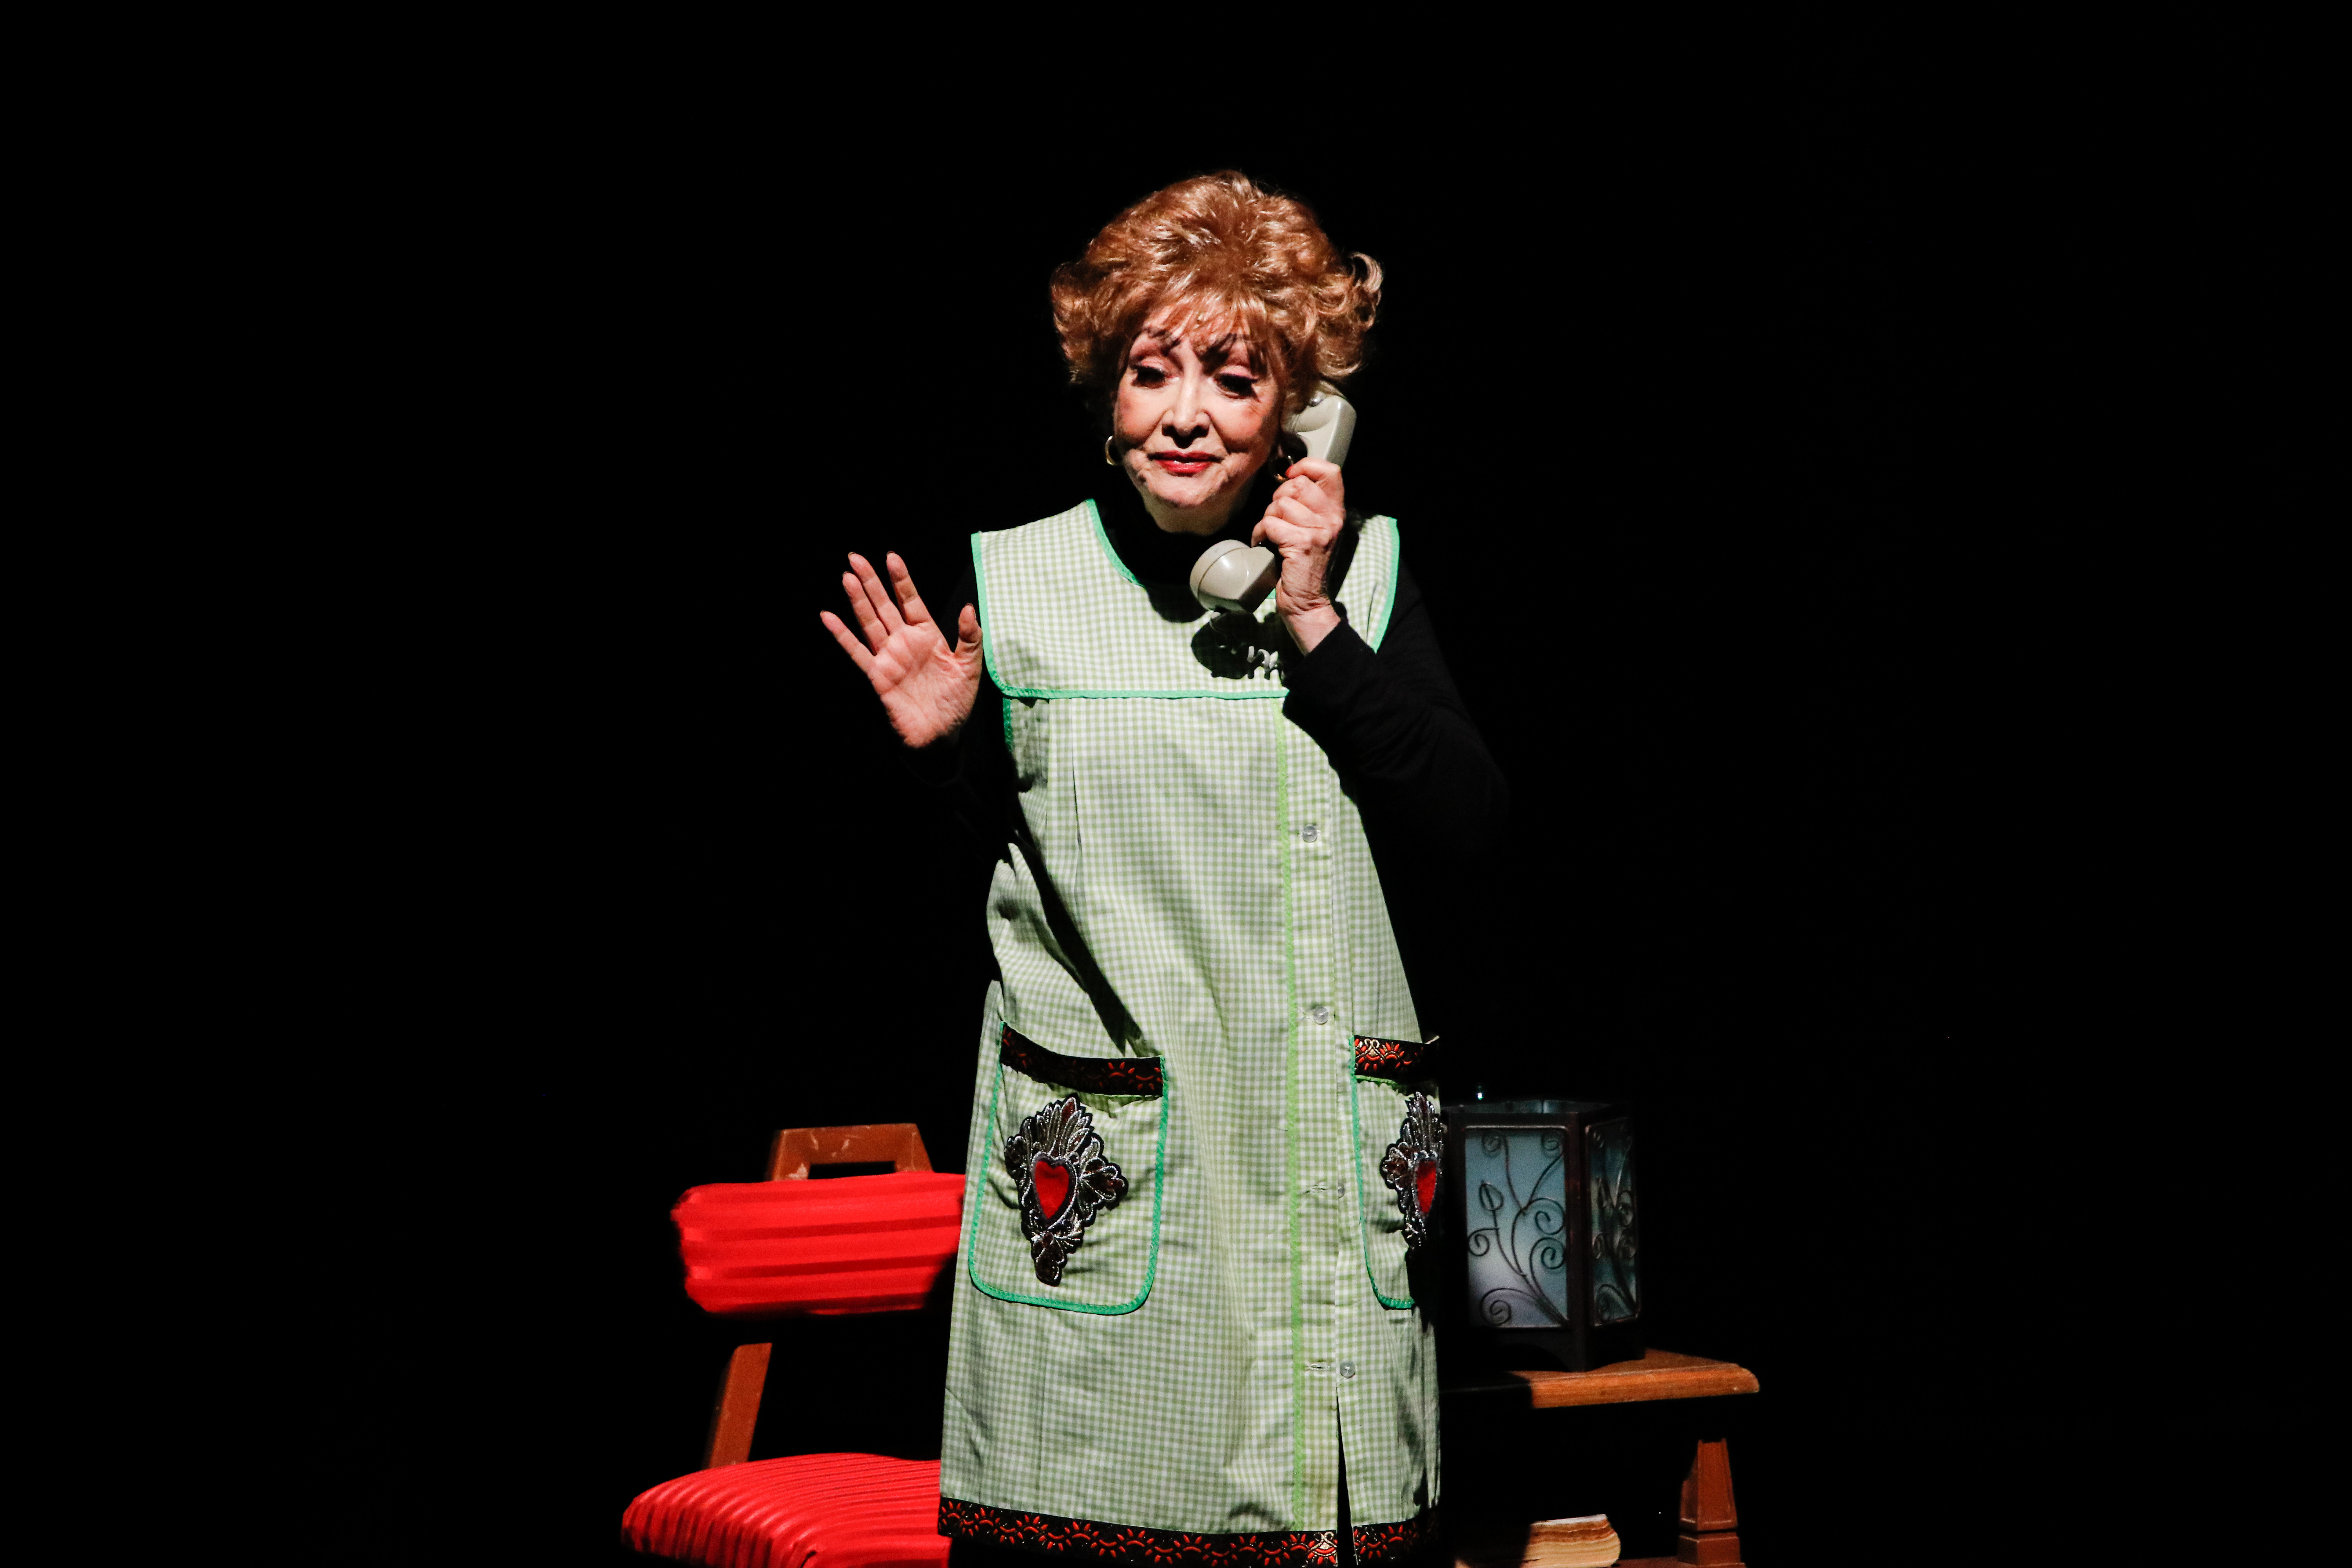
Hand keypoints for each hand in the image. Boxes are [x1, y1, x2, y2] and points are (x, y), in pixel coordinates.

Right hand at [819, 551, 982, 748]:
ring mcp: (889, 657)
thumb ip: (970, 638)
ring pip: (869, 622)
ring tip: (847, 577)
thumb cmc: (956, 702)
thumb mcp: (970, 667)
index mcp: (927, 635)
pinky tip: (829, 617)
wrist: (941, 736)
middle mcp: (904, 642)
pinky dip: (842, 635)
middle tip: (855, 557)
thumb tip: (969, 607)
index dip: (901, 580)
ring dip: (858, 600)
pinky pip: (857, 652)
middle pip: (884, 605)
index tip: (892, 557)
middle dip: (871, 581)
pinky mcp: (878, 675)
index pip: (911, 600)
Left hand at [1251, 456, 1346, 652]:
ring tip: (1271, 537)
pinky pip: (1270, 523)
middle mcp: (1331, 520)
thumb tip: (1287, 480)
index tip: (1290, 477)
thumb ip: (1308, 506)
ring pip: (1279, 505)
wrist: (1307, 603)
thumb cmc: (1303, 567)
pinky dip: (1260, 534)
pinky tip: (1265, 546)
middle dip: (1278, 499)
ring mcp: (1318, 532)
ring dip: (1267, 520)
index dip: (1305, 466)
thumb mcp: (1313, 532)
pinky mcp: (1301, 544)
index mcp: (1335, 513)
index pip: (1329, 471)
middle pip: (1297, 485)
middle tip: (1277, 520)